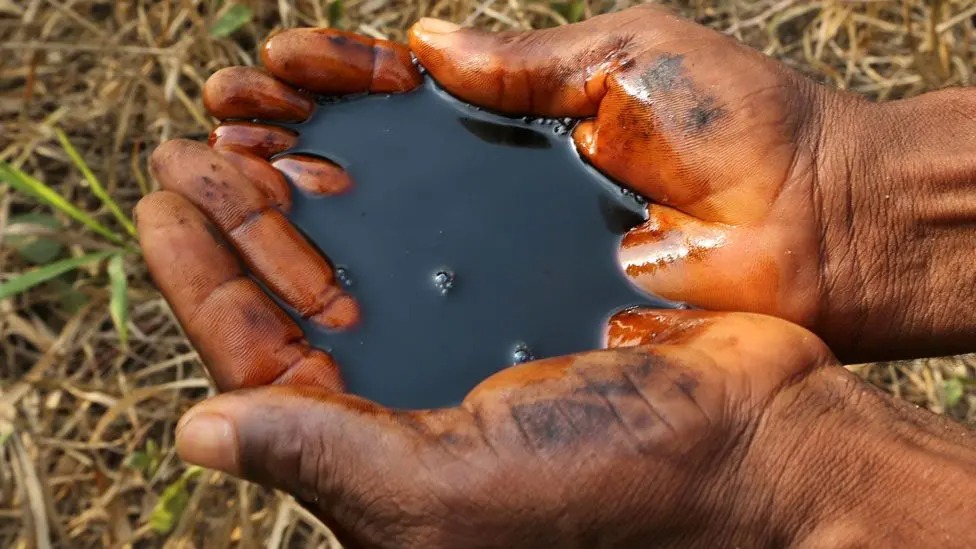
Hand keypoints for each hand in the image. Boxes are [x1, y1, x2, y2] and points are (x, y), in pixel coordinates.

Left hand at [130, 189, 975, 544]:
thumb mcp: (448, 488)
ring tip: (261, 125)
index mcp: (374, 452)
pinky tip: (363, 142)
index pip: (254, 356)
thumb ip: (323, 457)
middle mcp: (405, 396)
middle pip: (293, 297)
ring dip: (303, 194)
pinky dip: (388, 183)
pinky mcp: (513, 295)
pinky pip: (425, 229)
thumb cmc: (617, 481)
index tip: (162, 196)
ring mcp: (460, 340)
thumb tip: (195, 433)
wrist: (754, 439)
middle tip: (198, 142)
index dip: (199, 276)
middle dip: (241, 219)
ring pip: (353, 256)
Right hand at [197, 7, 975, 360]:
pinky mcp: (522, 316)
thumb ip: (528, 62)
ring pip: (381, 235)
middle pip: (366, 166)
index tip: (273, 67)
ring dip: (301, 203)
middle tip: (227, 123)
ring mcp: (504, 260)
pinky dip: (359, 279)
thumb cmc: (743, 129)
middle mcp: (495, 196)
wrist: (817, 226)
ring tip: (236, 172)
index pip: (393, 95)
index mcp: (515, 121)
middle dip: (286, 138)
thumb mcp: (629, 57)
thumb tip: (425, 43)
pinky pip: (429, 302)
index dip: (328, 79)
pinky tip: (300, 261)